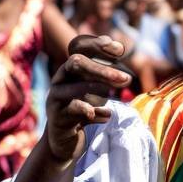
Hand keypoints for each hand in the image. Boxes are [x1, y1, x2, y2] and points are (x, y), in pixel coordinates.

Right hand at [46, 35, 130, 163]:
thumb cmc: (84, 104)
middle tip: (126, 79)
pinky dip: (93, 113)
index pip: (79, 46)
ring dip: (96, 88)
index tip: (120, 51)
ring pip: (71, 88)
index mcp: (72, 67)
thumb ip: (108, 71)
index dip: (97, 44)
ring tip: (113, 95)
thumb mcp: (98, 86)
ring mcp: (55, 98)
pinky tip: (108, 115)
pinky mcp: (57, 119)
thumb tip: (122, 56)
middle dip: (101, 68)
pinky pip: (73, 112)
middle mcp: (60, 78)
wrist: (66, 137)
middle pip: (76, 62)